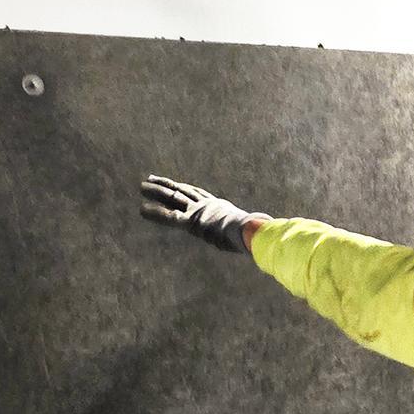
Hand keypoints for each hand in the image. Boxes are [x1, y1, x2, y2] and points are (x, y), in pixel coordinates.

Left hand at [139, 175, 270, 253]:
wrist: (250, 231)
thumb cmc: (254, 233)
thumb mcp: (251, 230)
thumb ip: (254, 230)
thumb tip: (271, 233)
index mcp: (218, 207)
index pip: (198, 195)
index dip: (185, 189)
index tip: (175, 184)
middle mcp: (205, 205)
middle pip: (182, 192)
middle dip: (166, 185)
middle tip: (151, 179)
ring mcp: (197, 211)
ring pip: (172, 198)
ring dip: (156, 192)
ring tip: (142, 186)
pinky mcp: (191, 221)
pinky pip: (169, 217)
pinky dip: (155, 213)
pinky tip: (141, 209)